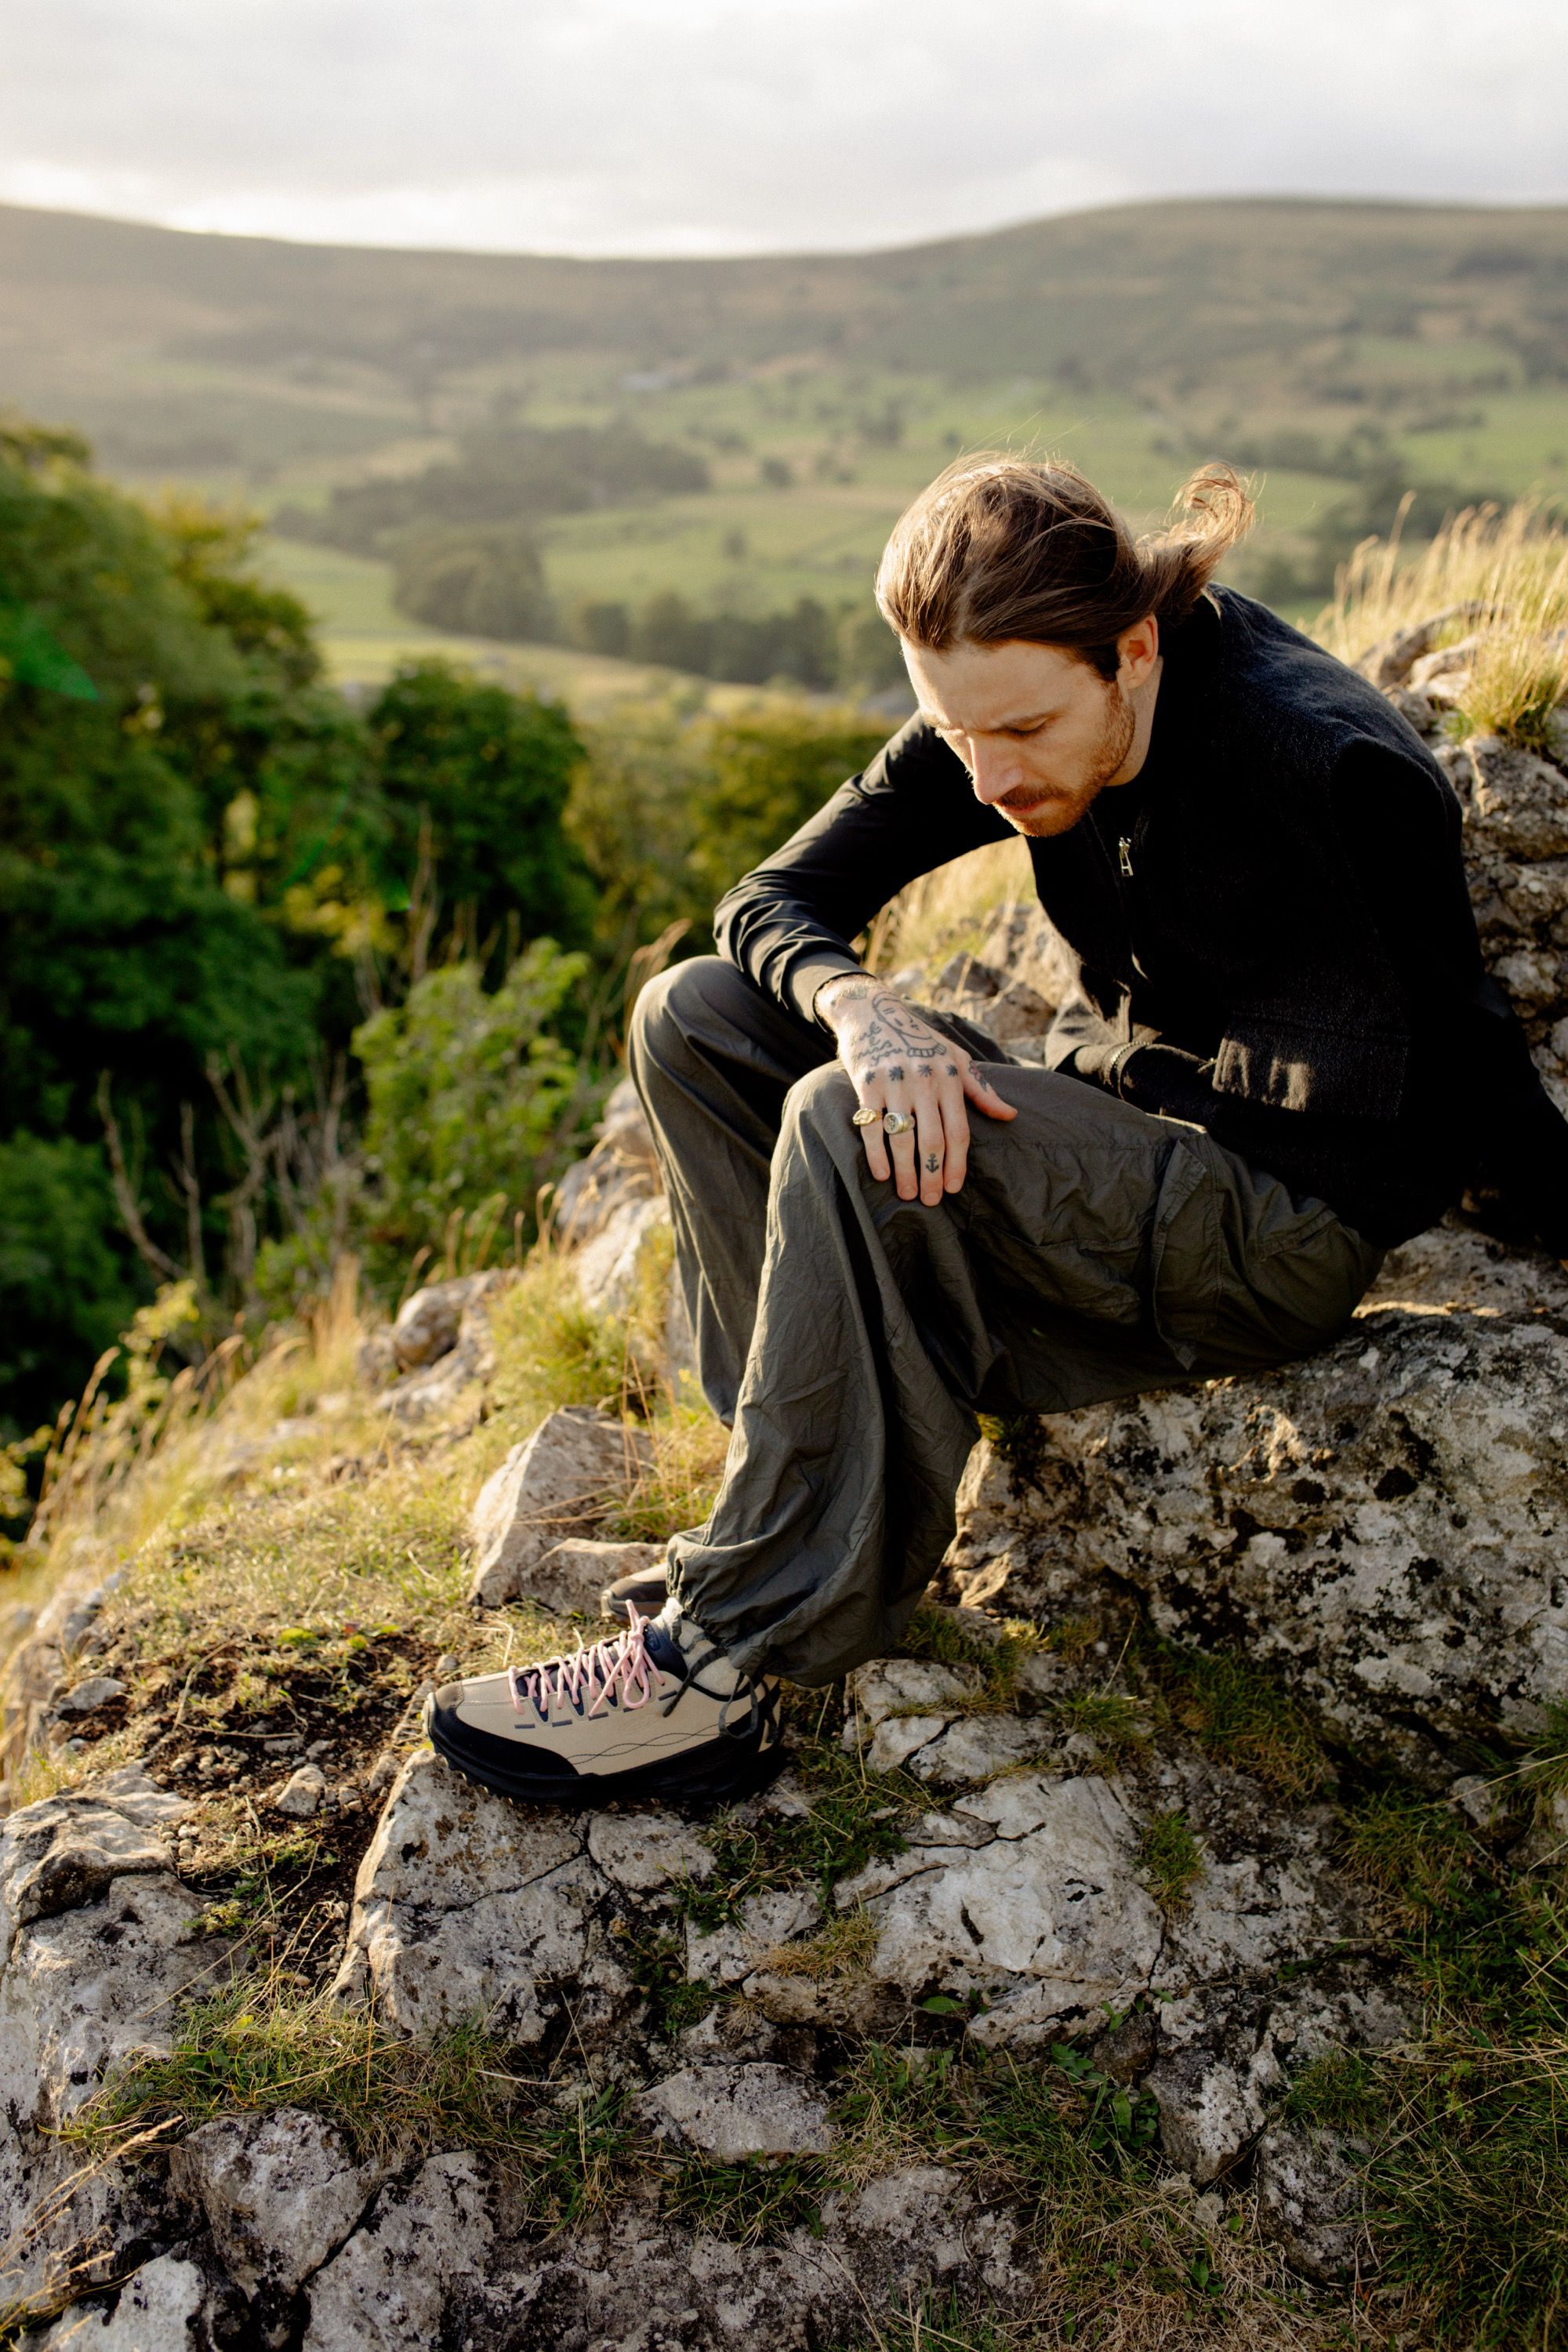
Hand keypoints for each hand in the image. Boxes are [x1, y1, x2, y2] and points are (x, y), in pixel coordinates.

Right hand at [816, 974, 1015, 1203]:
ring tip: (907, 1193)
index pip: (958, 1130)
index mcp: (949, 1077)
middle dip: (932, 1174)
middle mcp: (923, 1080)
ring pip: (902, 1136)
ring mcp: (894, 1082)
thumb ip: (981, 1089)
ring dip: (905, 1170)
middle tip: (929, 1200)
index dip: (957, 1164)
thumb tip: (1010, 1116)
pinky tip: (882, 1174)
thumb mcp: (956, 1058)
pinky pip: (872, 1125)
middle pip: (932, 1139)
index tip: (953, 1189)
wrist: (872, 1011)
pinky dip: (876, 1153)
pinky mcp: (866, 1083)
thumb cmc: (919, 1039)